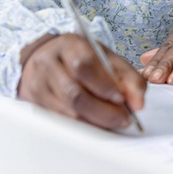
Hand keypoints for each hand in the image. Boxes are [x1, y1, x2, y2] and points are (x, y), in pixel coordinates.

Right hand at [17, 33, 145, 130]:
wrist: (45, 56)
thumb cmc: (80, 56)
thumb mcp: (106, 57)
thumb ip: (128, 77)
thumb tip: (139, 103)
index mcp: (67, 45)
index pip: (83, 67)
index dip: (104, 86)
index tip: (122, 99)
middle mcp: (47, 64)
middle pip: (74, 95)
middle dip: (103, 112)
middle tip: (124, 119)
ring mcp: (37, 85)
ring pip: (67, 113)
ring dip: (95, 122)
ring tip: (113, 122)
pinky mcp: (33, 104)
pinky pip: (60, 122)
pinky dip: (82, 127)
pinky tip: (95, 125)